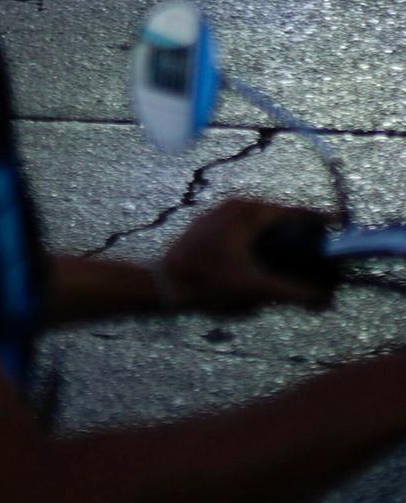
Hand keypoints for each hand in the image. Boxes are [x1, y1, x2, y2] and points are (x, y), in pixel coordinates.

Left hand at [154, 198, 334, 314]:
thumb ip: (296, 293)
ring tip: (294, 259)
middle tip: (317, 252)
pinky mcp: (208, 225)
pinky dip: (259, 238)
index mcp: (248, 212)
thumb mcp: (258, 290)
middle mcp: (233, 205)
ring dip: (277, 236)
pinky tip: (265, 260)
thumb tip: (327, 298)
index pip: (293, 212)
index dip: (318, 222)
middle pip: (278, 215)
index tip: (337, 232)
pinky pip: (244, 226)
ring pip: (259, 221)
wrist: (165, 283)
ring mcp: (218, 213)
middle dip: (298, 232)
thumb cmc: (210, 284)